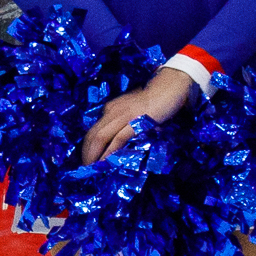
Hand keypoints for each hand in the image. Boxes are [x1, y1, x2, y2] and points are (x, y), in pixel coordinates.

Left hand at [80, 65, 197, 163]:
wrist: (170, 86)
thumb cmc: (154, 100)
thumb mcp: (133, 112)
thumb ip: (125, 123)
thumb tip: (120, 143)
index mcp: (111, 109)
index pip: (93, 130)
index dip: (87, 147)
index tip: (87, 160)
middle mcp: (112, 111)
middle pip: (92, 135)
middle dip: (87, 154)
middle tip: (85, 169)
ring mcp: (122, 115)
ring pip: (100, 137)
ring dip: (94, 155)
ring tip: (92, 169)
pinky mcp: (135, 121)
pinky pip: (118, 139)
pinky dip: (110, 152)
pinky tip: (106, 163)